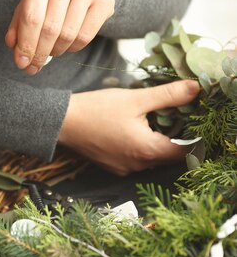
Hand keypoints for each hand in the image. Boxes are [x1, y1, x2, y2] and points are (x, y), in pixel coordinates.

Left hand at [5, 0, 114, 74]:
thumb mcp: (30, 4)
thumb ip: (18, 25)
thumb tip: (13, 47)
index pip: (31, 17)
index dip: (25, 44)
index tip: (21, 63)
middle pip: (50, 28)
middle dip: (39, 53)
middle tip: (34, 66)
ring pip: (67, 35)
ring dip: (55, 51)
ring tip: (50, 51)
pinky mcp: (104, 0)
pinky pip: (84, 37)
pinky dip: (72, 48)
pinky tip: (66, 45)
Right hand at [58, 80, 200, 175]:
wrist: (62, 123)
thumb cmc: (96, 110)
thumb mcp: (135, 99)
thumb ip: (168, 96)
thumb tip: (195, 88)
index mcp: (147, 150)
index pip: (185, 151)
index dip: (195, 137)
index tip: (195, 120)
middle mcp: (138, 165)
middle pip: (170, 156)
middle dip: (178, 138)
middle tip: (178, 116)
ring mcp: (125, 168)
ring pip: (153, 158)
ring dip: (159, 143)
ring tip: (156, 121)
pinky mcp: (114, 166)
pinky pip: (137, 159)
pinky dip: (142, 147)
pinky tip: (135, 130)